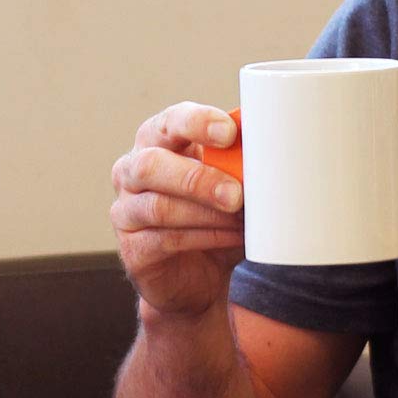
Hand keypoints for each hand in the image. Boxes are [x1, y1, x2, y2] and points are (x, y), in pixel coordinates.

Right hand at [110, 103, 246, 320]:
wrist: (196, 275)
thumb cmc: (213, 216)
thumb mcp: (230, 184)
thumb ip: (239, 164)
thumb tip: (271, 148)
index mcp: (157, 143)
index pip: (168, 122)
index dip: (196, 123)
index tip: (229, 132)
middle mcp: (131, 172)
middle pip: (150, 165)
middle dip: (197, 178)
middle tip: (236, 193)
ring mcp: (126, 211)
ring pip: (159, 206)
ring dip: (206, 214)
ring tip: (240, 220)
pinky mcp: (132, 248)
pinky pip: (165, 240)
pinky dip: (204, 237)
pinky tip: (230, 237)